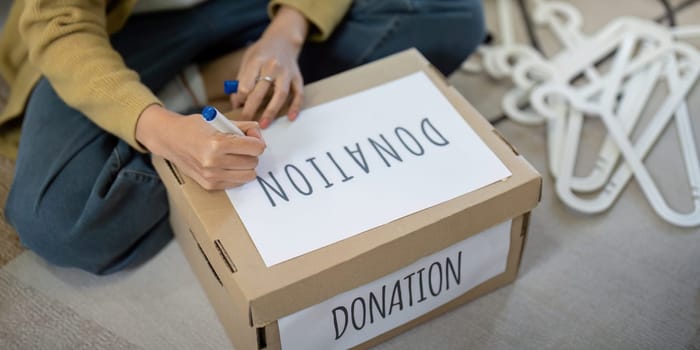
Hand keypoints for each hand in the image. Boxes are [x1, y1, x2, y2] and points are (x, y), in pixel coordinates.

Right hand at [136, 104, 265, 189]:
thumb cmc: (193, 127)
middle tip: (242, 145)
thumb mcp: (218, 120)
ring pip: (248, 175)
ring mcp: (211, 176)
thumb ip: (242, 126)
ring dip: (246, 165)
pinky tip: (228, 164)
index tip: (251, 137)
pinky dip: (237, 173)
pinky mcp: (209, 185)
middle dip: (252, 153)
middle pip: (253, 162)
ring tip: (236, 155)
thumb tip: (258, 133)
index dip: (257, 140)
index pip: (255, 148)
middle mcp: (214, 162)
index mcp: (217, 143)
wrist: (169, 139)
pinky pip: (237, 182)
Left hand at [232, 5, 308, 127]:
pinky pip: (298, 94)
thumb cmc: (262, 52)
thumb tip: (236, 102)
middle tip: (245, 121)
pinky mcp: (297, 77)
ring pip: (280, 94)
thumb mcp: (248, 59)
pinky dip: (295, 106)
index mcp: (257, 60)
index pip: (246, 84)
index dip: (240, 97)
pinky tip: (291, 117)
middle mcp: (273, 66)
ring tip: (264, 124)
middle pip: (260, 91)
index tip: (238, 105)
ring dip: (271, 111)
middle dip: (251, 109)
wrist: (283, 39)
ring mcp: (287, 72)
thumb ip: (241, 79)